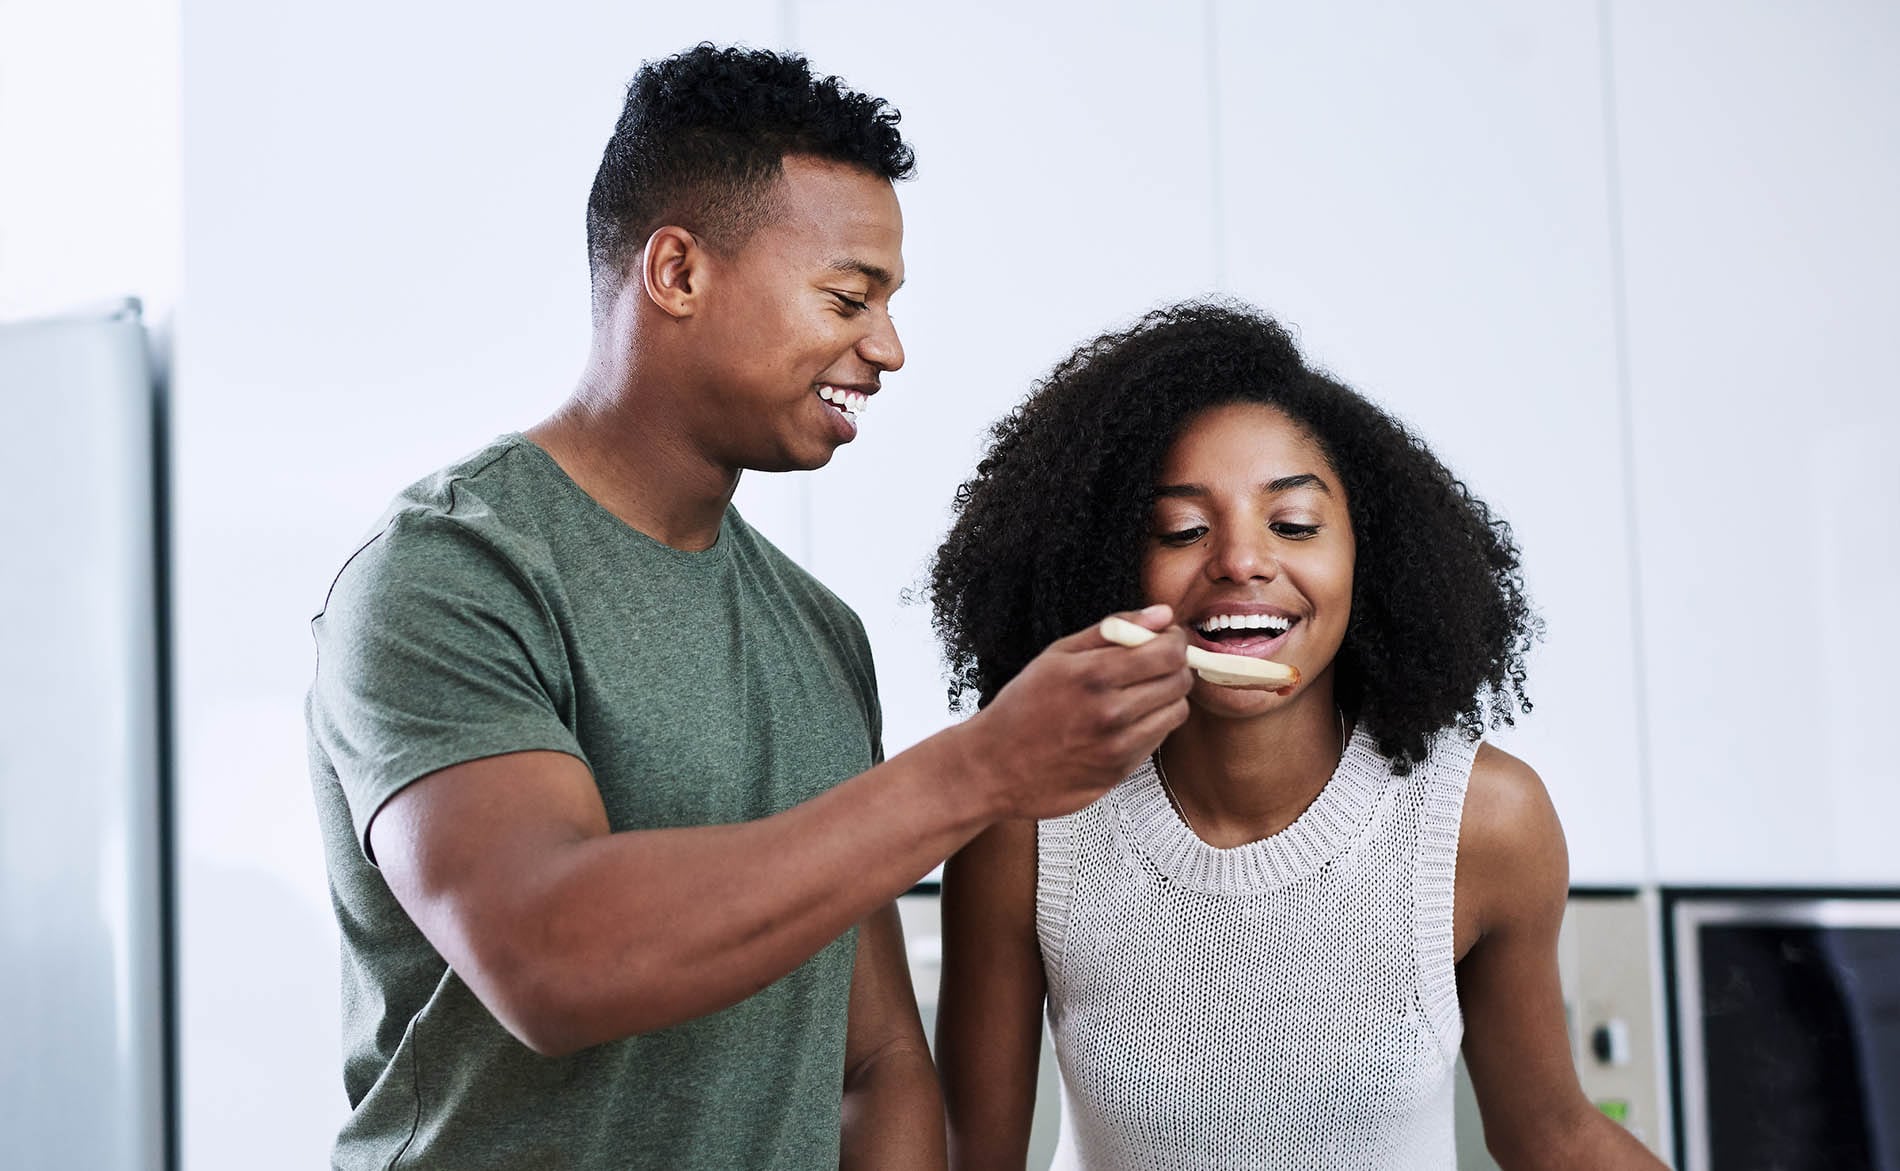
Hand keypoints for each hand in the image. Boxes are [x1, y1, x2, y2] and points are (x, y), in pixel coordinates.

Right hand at [959, 604, 1192, 819]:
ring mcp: (1117, 746)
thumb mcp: (1058, 654)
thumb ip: (1114, 629)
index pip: (1169, 652)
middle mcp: (1110, 712)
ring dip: (1166, 698)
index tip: (1164, 638)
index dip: (1175, 640)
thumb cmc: (1023, 705)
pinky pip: (1158, 740)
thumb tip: (1162, 612)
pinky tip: (1124, 720)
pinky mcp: (1120, 771)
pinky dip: (1150, 725)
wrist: (994, 766)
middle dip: (1174, 667)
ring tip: (1137, 693)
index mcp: (1093, 675)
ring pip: (1176, 712)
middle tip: (1153, 664)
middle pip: (1179, 682)